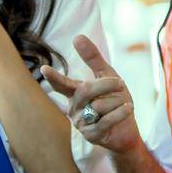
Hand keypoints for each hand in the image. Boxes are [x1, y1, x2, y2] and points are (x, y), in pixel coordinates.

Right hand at [42, 35, 139, 155]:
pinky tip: (127, 108)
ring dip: (118, 101)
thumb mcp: (107, 76)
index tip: (44, 69)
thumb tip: (77, 36)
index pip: (62, 84)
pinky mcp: (92, 135)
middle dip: (106, 85)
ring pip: (100, 105)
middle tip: (121, 83)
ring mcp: (81, 123)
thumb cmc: (114, 101)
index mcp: (74, 94)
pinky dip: (121, 112)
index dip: (54, 77)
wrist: (126, 130)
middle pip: (86, 90)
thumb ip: (92, 58)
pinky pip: (107, 119)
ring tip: (122, 105)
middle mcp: (73, 108)